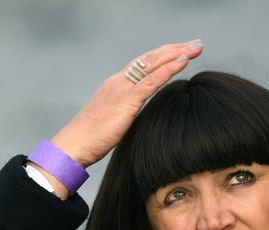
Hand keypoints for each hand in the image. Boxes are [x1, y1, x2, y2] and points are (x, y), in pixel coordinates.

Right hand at [49, 40, 203, 167]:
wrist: (73, 146)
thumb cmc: (90, 140)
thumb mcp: (112, 121)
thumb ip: (126, 114)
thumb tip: (138, 119)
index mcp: (115, 85)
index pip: (143, 64)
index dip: (163, 55)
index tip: (182, 51)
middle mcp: (119, 81)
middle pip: (150, 58)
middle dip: (174, 48)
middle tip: (195, 43)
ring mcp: (122, 89)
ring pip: (153, 64)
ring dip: (177, 53)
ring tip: (195, 47)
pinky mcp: (126, 101)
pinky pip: (152, 81)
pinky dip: (169, 69)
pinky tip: (183, 61)